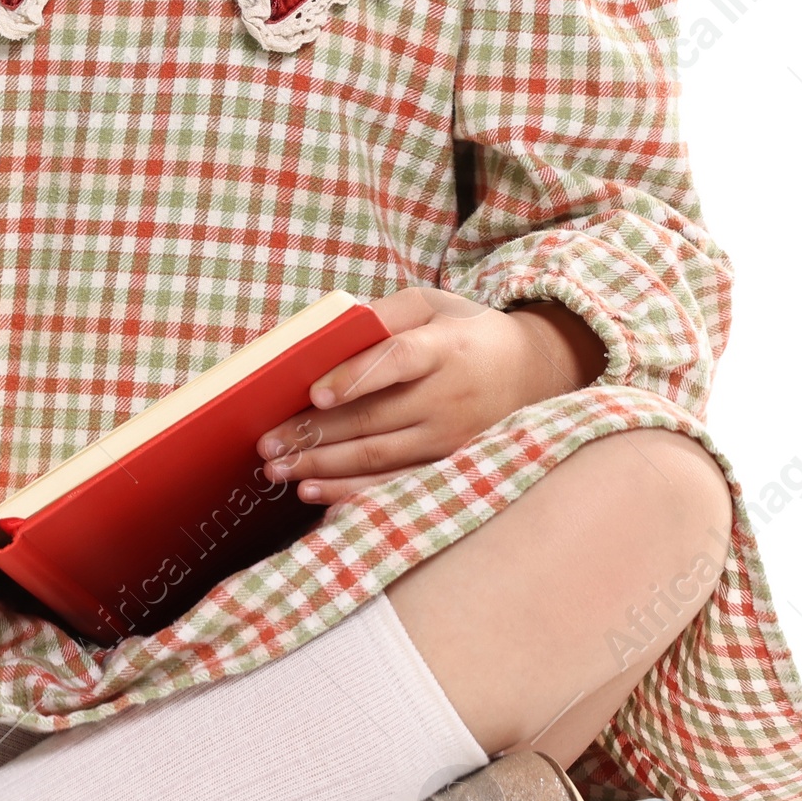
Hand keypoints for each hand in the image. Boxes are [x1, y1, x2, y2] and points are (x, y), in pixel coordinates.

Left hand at [256, 286, 604, 502]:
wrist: (533, 372)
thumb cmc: (467, 332)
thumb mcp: (435, 305)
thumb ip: (386, 314)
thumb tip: (330, 335)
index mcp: (444, 348)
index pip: (398, 361)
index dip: (357, 376)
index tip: (316, 390)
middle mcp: (448, 397)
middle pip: (374, 419)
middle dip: (315, 434)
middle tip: (267, 443)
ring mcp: (450, 438)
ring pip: (378, 458)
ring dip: (324, 468)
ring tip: (279, 470)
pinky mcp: (449, 466)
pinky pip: (396, 485)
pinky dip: (354, 494)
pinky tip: (317, 496)